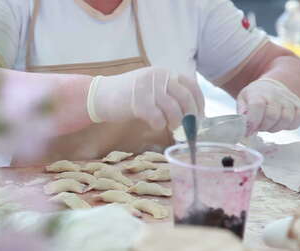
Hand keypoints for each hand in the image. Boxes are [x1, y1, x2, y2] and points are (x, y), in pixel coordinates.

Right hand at [87, 67, 204, 129]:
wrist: (99, 95)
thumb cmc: (127, 95)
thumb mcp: (151, 87)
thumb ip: (169, 93)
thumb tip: (192, 113)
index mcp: (164, 73)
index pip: (191, 86)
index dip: (199, 103)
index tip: (199, 117)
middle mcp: (158, 76)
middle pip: (185, 98)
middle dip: (189, 117)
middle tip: (187, 128)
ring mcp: (148, 88)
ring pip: (173, 110)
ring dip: (174, 123)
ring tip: (169, 127)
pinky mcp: (137, 101)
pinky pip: (157, 118)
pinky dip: (158, 125)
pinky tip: (153, 125)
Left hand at [237, 78, 299, 135]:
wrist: (269, 87)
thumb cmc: (254, 96)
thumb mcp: (242, 100)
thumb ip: (241, 112)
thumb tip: (243, 124)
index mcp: (257, 93)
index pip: (257, 105)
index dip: (253, 121)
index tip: (249, 131)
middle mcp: (275, 94)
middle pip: (272, 115)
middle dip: (263, 127)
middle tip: (258, 127)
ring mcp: (288, 99)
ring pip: (286, 119)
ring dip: (275, 128)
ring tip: (268, 125)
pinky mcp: (299, 105)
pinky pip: (299, 119)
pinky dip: (289, 126)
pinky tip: (280, 124)